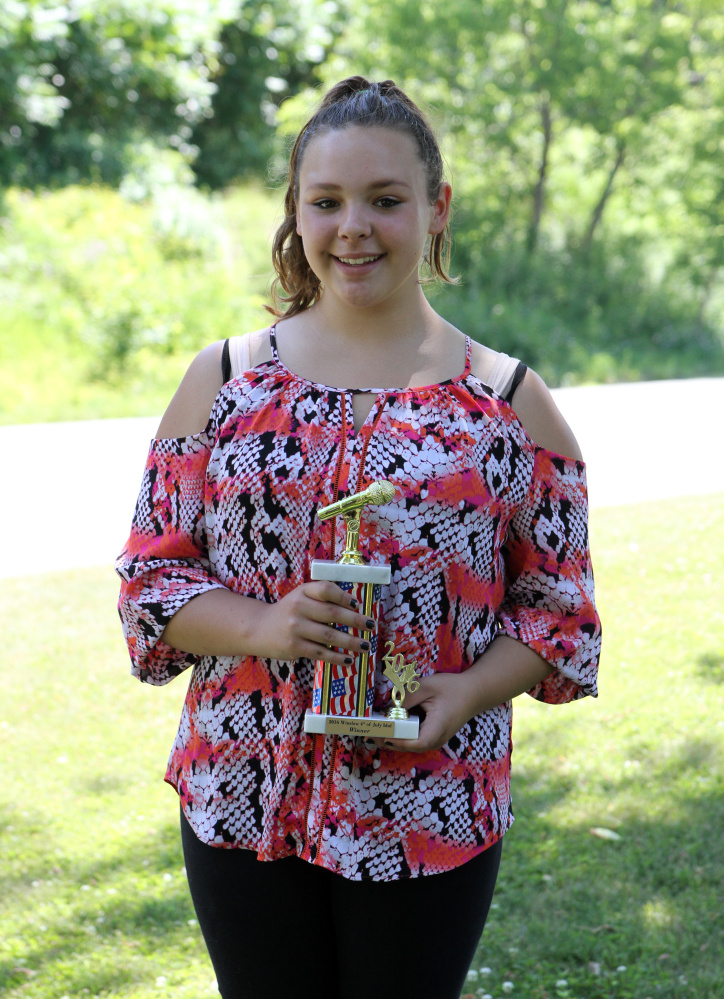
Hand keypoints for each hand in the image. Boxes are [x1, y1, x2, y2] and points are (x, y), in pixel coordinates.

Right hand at [252, 581, 374, 665]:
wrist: (259, 628)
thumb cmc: (288, 612)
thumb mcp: (300, 596)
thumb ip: (321, 596)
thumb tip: (354, 606)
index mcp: (302, 592)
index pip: (326, 590)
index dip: (344, 596)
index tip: (357, 604)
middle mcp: (298, 607)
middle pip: (332, 613)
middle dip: (355, 621)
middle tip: (371, 626)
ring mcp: (295, 628)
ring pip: (329, 636)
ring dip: (351, 642)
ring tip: (365, 646)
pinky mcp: (294, 646)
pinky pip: (320, 652)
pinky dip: (336, 657)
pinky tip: (348, 659)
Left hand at [374, 671, 475, 754]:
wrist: (474, 693)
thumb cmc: (452, 689)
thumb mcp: (427, 687)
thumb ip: (407, 697)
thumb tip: (387, 708)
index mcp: (437, 729)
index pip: (414, 743)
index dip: (395, 740)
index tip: (378, 733)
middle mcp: (436, 740)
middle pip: (407, 746)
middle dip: (387, 740)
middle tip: (367, 731)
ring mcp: (434, 740)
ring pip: (409, 745)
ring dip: (391, 738)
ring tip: (372, 729)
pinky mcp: (432, 736)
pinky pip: (413, 739)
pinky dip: (400, 734)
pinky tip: (387, 725)